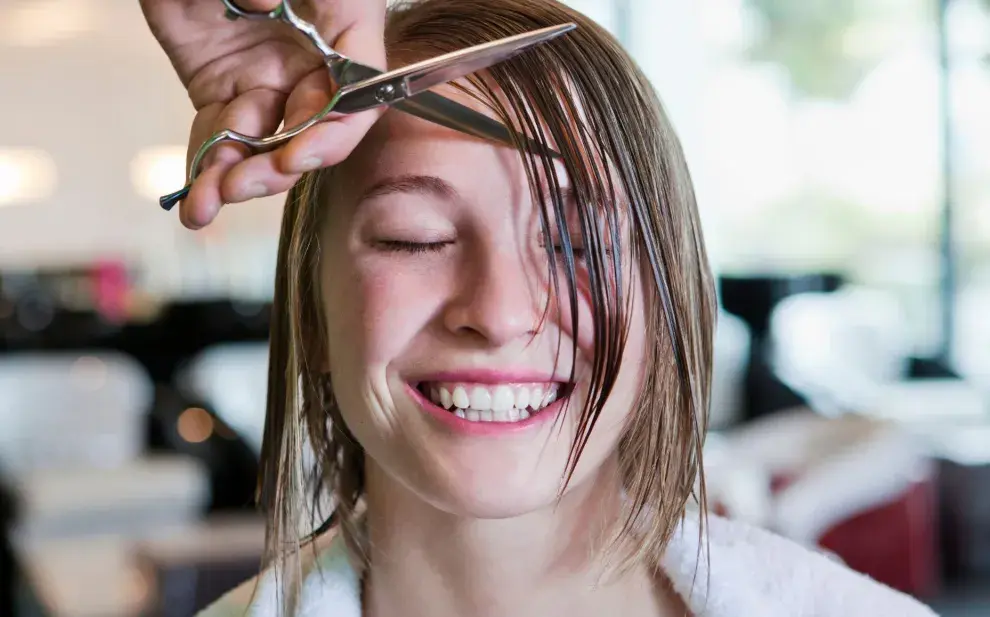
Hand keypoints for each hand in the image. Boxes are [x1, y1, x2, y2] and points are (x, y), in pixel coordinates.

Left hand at [139, 0, 386, 228]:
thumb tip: (265, 1)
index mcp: (345, 24)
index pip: (360, 92)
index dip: (333, 131)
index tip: (297, 154)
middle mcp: (313, 62)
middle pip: (312, 130)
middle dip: (278, 166)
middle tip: (242, 182)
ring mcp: (269, 79)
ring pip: (264, 144)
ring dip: (238, 176)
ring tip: (206, 203)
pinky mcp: (224, 90)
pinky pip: (219, 136)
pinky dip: (205, 168)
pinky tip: (196, 200)